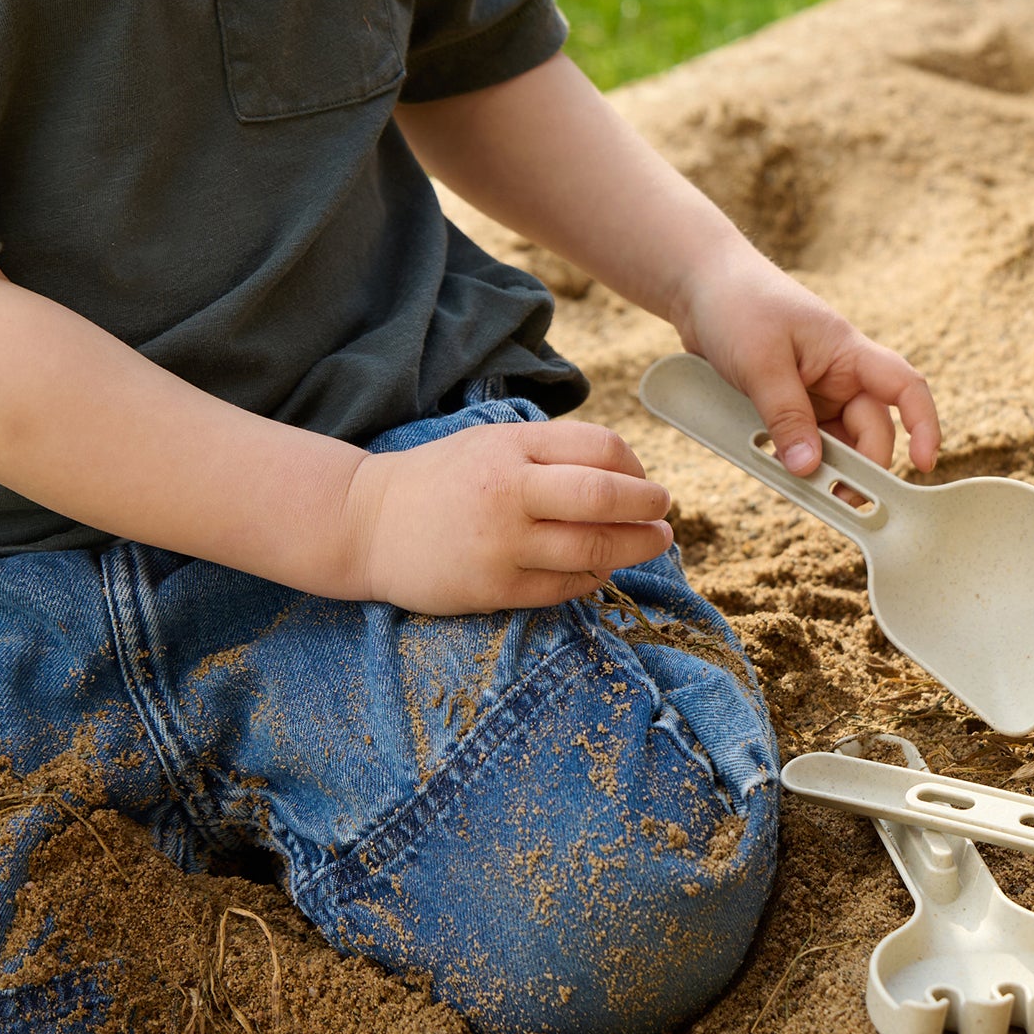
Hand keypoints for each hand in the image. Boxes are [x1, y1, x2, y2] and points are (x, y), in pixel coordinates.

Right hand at [342, 420, 673, 613]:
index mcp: (511, 447)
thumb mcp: (490, 444)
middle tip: (665, 516)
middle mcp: (509, 492)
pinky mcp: (492, 588)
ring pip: (593, 549)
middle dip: (649, 509)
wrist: (367, 523)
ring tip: (651, 544)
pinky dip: (592, 579)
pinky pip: (563, 588)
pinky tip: (599, 570)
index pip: (601, 450)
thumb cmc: (440, 481)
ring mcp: (501, 543)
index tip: (645, 483)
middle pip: (606, 498)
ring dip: (634, 549)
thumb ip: (549, 453)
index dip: (636, 468)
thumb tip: (624, 473)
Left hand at [675, 246, 940, 477]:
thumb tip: (809, 470)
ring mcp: (812, 393)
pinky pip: (800, 442)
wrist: (698, 285)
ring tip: (801, 491)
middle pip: (867, 431)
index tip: (923, 465)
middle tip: (834, 501)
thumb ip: (786, 417)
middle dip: (856, 468)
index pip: (905, 388)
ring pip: (833, 444)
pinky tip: (774, 470)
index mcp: (848, 354)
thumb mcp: (761, 362)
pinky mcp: (785, 405)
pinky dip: (792, 459)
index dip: (924, 426)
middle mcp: (839, 376)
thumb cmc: (737, 305)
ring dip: (822, 469)